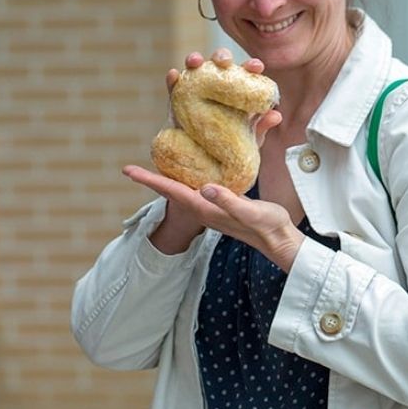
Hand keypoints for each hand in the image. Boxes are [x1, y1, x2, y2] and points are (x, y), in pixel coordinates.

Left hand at [122, 167, 303, 270]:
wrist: (279, 241)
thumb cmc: (268, 227)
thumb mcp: (250, 211)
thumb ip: (229, 200)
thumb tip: (206, 188)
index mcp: (206, 208)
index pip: (171, 190)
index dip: (149, 180)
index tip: (128, 171)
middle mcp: (204, 208)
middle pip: (171, 191)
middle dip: (151, 179)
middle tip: (131, 168)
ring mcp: (211, 209)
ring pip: (182, 190)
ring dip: (166, 180)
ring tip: (153, 167)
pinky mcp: (221, 205)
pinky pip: (196, 190)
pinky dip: (186, 180)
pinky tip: (189, 172)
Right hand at [166, 48, 281, 144]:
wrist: (208, 163)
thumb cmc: (234, 145)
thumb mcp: (250, 139)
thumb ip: (261, 127)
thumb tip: (276, 115)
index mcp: (239, 89)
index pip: (246, 73)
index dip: (251, 66)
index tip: (256, 67)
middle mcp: (217, 83)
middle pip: (219, 63)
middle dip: (221, 57)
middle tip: (224, 62)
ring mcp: (197, 88)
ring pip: (195, 68)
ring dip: (195, 60)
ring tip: (194, 61)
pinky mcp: (178, 99)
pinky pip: (174, 86)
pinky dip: (173, 78)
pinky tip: (173, 75)